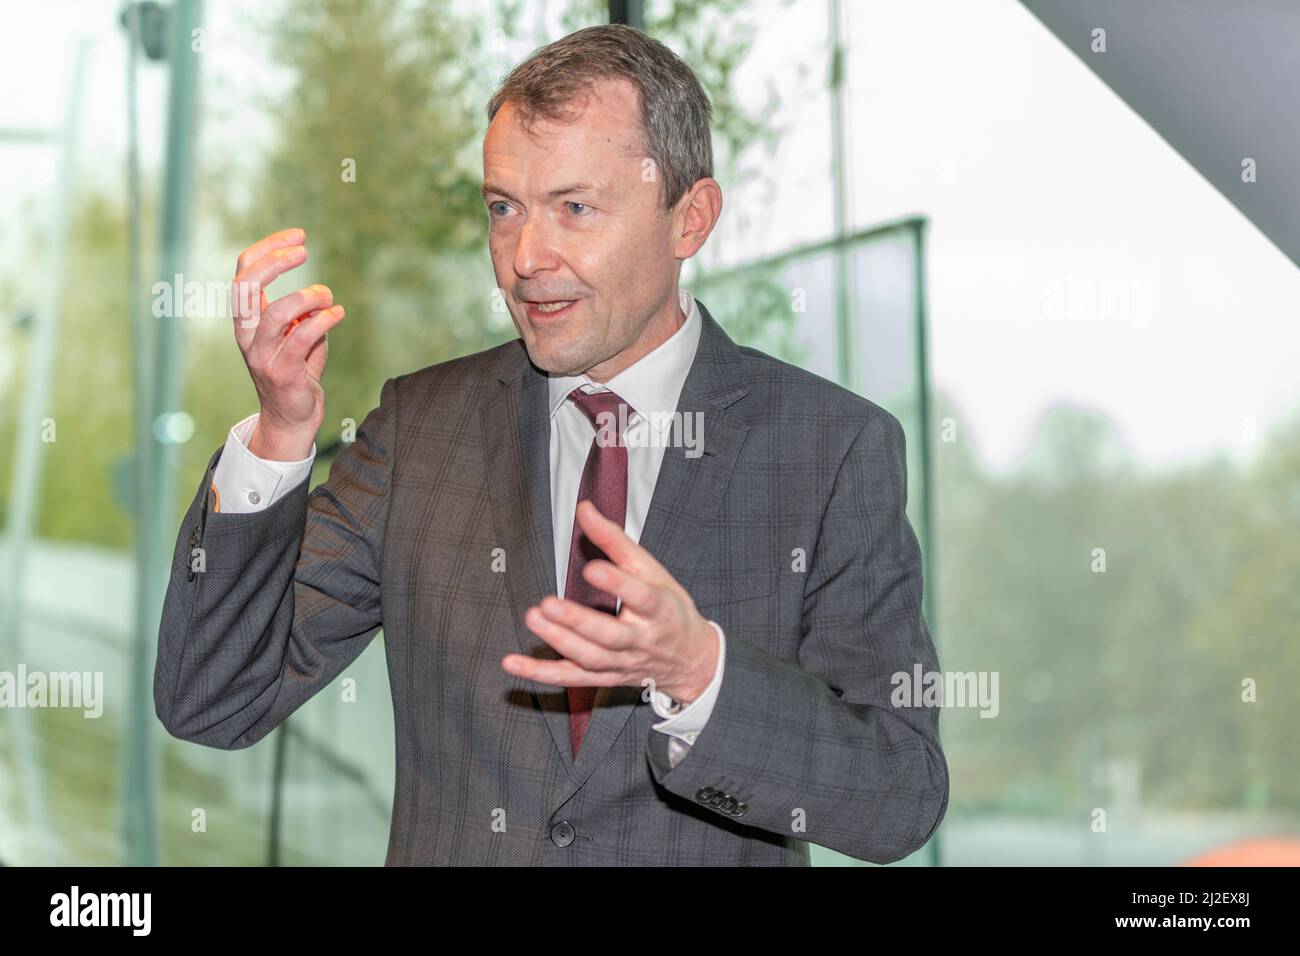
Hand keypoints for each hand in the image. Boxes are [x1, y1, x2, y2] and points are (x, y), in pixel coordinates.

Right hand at [229, 227, 345, 459]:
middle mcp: (247, 334)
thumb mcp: (296, 334)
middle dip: (275, 261)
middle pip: (246, 285)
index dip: (268, 247)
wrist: (292, 418)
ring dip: (307, 297)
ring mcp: (262, 354)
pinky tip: (337, 313)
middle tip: (304, 250)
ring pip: (276, 312)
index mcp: (247, 320)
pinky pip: (302, 337)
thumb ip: (302, 312)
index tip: (299, 236)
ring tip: (327, 296)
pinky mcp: (282, 372)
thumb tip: (318, 294)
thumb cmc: (297, 371)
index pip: (244, 272)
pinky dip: (324, 320)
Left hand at [501, 500, 720, 701]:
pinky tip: (513, 663)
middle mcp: (641, 640)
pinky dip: (541, 673)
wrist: (689, 658)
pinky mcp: (604, 678)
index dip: (617, 584)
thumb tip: (584, 509)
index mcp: (659, 609)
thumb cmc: (668, 607)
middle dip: (578, 622)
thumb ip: (615, 540)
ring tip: (534, 618)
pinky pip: (571, 678)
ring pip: (590, 658)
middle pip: (610, 635)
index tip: (591, 569)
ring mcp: (622, 663)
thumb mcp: (651, 570)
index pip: (641, 597)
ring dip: (559, 641)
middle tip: (548, 604)